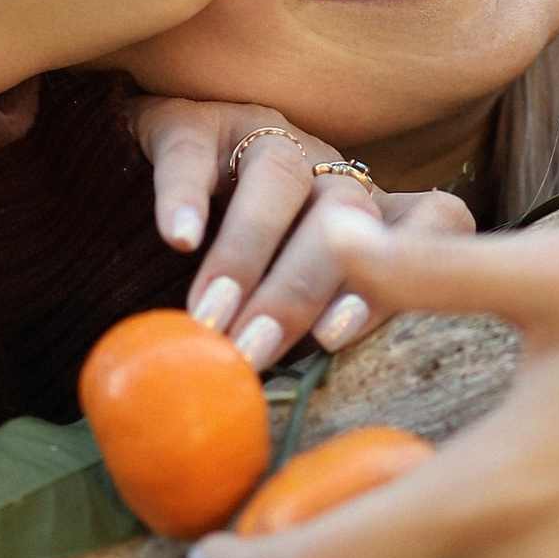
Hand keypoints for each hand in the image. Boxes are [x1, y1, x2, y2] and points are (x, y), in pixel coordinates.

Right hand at [123, 96, 475, 368]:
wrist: (122, 202)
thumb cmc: (229, 292)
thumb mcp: (283, 320)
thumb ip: (306, 353)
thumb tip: (303, 435)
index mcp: (372, 221)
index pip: (436, 220)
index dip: (404, 270)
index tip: (339, 336)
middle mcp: (329, 173)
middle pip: (345, 211)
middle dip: (299, 287)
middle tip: (254, 350)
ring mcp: (266, 139)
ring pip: (278, 178)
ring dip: (246, 252)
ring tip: (209, 316)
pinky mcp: (192, 122)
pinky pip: (194, 151)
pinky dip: (186, 194)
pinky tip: (177, 239)